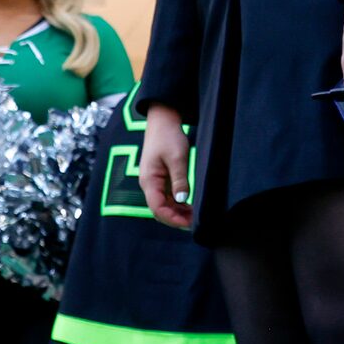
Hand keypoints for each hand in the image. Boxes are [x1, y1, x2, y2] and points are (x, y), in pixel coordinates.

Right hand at [137, 103, 194, 228]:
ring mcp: (154, 182)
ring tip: (194, 215)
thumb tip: (182, 201)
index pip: (157, 208)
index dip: (172, 219)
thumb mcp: (178, 158)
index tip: (188, 223)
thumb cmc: (168, 136)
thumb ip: (180, 180)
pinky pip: (167, 197)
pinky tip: (189, 206)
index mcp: (149, 180)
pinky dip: (177, 204)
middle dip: (176, 218)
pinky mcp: (160, 179)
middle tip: (195, 222)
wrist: (163, 120)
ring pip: (164, 205)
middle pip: (159, 210)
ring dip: (177, 212)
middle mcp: (149, 184)